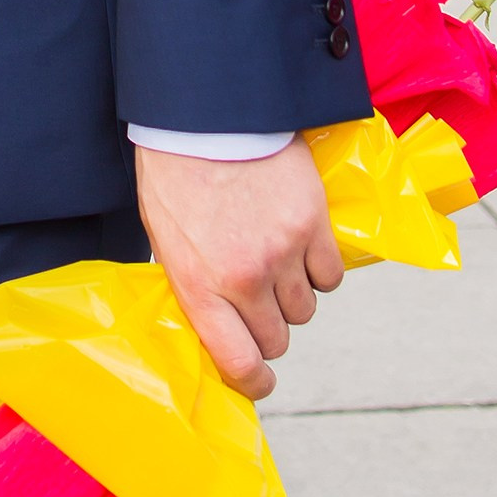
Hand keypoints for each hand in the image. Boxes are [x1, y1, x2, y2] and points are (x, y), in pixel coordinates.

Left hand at [134, 137, 343, 402]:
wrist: (204, 114)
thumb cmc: (175, 174)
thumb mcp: (166, 240)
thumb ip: (195, 287)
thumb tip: (218, 325)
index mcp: (199, 287)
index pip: (238, 363)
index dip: (253, 381)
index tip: (259, 381)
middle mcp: (244, 278)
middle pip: (278, 339)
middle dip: (269, 327)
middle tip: (260, 302)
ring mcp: (282, 252)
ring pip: (305, 309)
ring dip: (293, 295)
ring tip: (276, 261)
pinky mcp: (312, 224)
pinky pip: (330, 275)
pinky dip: (319, 269)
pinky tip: (301, 246)